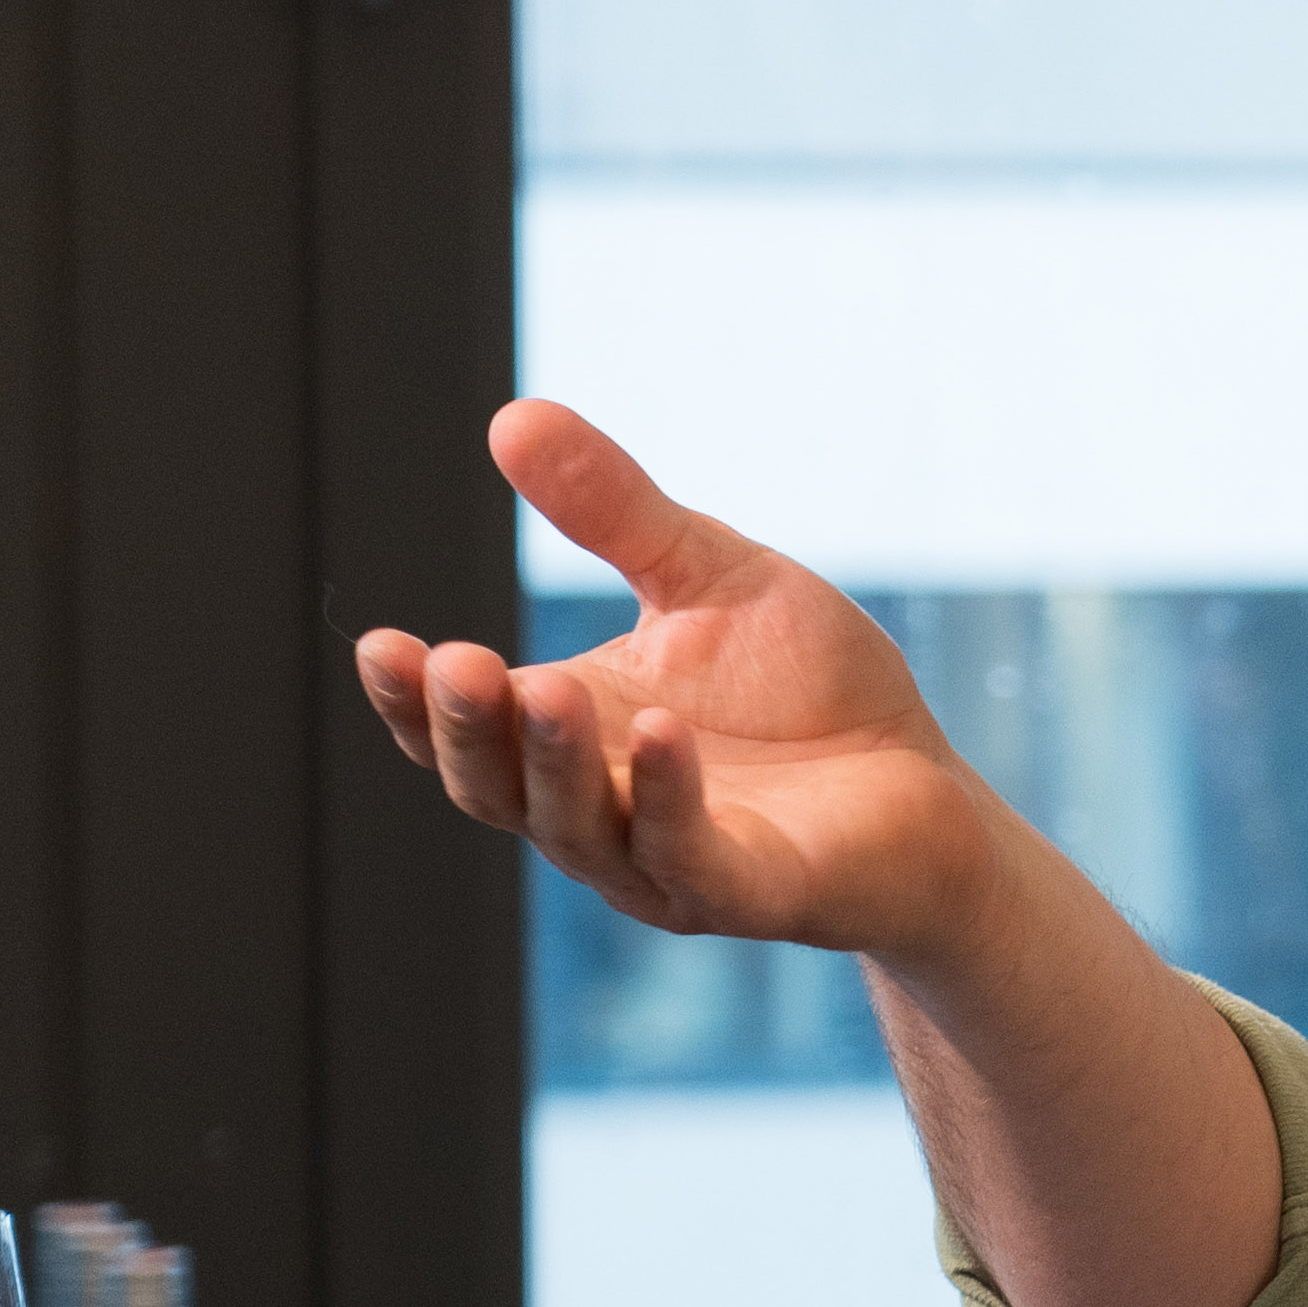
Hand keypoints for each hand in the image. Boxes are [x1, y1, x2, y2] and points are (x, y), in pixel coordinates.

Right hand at [355, 401, 1010, 962]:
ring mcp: (664, 863)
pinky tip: (665, 732)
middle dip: (469, 729)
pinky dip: (668, 797)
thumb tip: (513, 416)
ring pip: (577, 827)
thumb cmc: (809, 689)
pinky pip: (686, 852)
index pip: (465, 732)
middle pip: (497, 787)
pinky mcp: (745, 890)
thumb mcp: (706, 575)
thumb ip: (614, 513)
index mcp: (571, 739)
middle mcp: (597, 812)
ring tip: (547, 686)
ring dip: (557, 761)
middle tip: (453, 664)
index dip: (414, 700)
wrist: (926, 780)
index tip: (381, 644)